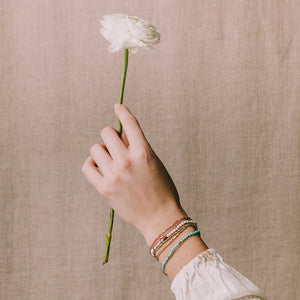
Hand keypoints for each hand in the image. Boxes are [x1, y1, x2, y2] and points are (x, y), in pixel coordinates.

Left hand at [81, 103, 187, 245]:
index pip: (129, 123)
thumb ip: (136, 146)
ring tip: (110, 160)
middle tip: (116, 146)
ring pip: (96, 148)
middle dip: (111, 136)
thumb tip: (118, 134)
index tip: (117, 107)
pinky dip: (92, 163)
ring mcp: (114, 175)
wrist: (159, 217)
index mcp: (144, 152)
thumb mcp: (154, 162)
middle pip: (106, 132)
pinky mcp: (104, 188)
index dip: (122, 111)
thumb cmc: (161, 188)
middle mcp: (127, 161)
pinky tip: (99, 166)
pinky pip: (87, 166)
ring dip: (102, 151)